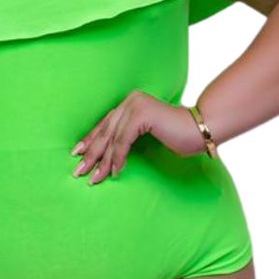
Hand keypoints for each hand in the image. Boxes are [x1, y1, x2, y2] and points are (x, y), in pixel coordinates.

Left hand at [71, 92, 206, 184]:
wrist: (201, 129)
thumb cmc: (177, 135)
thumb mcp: (146, 135)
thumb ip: (127, 136)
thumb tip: (105, 154)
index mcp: (130, 102)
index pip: (105, 124)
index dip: (90, 141)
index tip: (77, 155)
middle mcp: (130, 100)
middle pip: (105, 131)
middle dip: (91, 154)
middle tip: (78, 172)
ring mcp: (136, 106)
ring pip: (112, 138)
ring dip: (102, 161)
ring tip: (94, 178)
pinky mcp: (142, 115)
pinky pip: (123, 141)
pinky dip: (118, 158)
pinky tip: (116, 172)